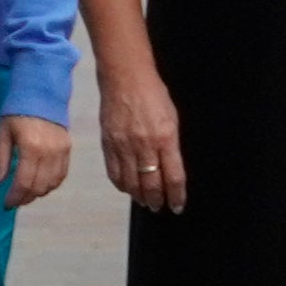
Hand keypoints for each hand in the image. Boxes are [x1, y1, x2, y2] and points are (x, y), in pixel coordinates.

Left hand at [0, 115, 72, 209]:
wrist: (41, 91)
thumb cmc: (16, 110)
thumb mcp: (2, 132)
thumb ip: (1, 159)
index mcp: (31, 147)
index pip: (24, 182)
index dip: (14, 197)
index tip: (6, 204)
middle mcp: (49, 151)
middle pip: (39, 187)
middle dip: (25, 198)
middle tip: (14, 200)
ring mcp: (61, 150)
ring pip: (52, 183)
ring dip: (38, 193)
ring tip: (25, 193)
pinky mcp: (68, 148)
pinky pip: (62, 174)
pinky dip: (51, 184)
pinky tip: (40, 183)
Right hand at [99, 69, 184, 214]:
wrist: (125, 78)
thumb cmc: (153, 95)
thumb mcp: (172, 119)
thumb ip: (171, 146)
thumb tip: (170, 170)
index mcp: (166, 138)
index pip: (173, 177)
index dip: (176, 196)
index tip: (177, 206)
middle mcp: (145, 145)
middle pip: (151, 185)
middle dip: (157, 201)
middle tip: (159, 207)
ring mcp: (124, 146)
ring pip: (132, 184)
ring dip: (140, 197)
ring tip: (145, 201)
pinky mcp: (108, 144)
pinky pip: (114, 174)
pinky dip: (122, 185)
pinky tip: (128, 188)